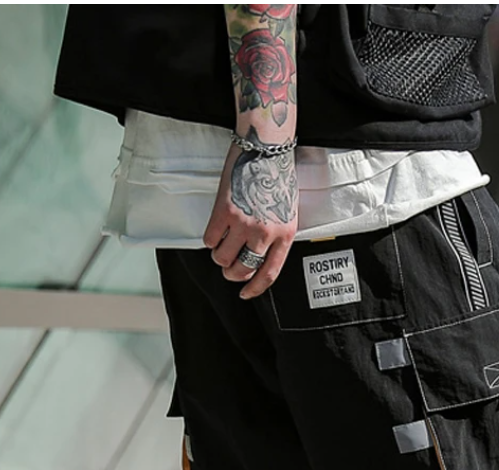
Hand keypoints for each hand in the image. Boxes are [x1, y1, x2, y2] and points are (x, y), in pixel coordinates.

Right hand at [203, 141, 297, 299]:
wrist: (266, 147)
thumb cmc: (277, 176)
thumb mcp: (288, 212)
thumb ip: (277, 236)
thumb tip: (259, 257)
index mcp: (285, 234)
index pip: (269, 273)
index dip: (254, 288)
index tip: (245, 294)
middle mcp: (265, 232)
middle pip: (242, 269)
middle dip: (232, 273)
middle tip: (229, 266)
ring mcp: (244, 223)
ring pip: (222, 258)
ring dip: (219, 256)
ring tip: (222, 244)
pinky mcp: (224, 212)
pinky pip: (210, 240)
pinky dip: (210, 239)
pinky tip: (216, 229)